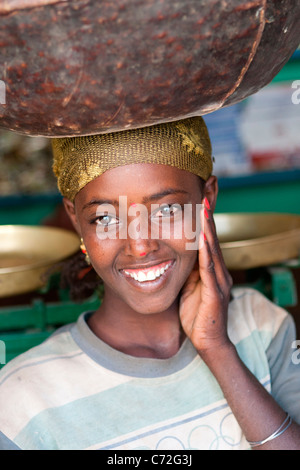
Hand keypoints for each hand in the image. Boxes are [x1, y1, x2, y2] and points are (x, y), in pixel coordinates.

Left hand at [179, 198, 232, 354]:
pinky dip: (206, 253)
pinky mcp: (216, 294)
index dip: (204, 220)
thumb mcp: (188, 287)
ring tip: (203, 209)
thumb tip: (174, 255)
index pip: (207, 240)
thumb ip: (187, 271)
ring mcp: (219, 282)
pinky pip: (209, 270)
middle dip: (208, 217)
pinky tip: (202, 238)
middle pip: (212, 239)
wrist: (208, 342)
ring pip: (212, 250)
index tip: (199, 200)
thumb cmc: (196, 314)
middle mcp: (219, 272)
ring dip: (208, 229)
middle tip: (205, 195)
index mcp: (211, 270)